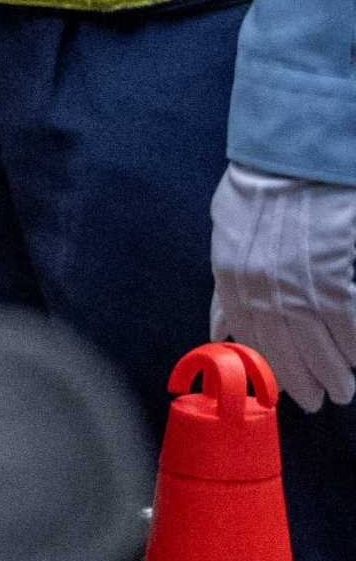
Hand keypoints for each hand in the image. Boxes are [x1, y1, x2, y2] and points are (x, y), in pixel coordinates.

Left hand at [214, 163, 355, 410]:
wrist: (291, 158)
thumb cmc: (260, 194)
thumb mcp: (227, 237)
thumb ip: (226, 288)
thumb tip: (218, 330)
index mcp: (230, 275)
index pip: (248, 335)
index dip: (267, 367)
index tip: (282, 391)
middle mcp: (259, 283)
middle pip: (283, 345)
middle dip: (303, 379)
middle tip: (321, 402)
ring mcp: (296, 280)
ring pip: (317, 341)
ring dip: (332, 371)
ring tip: (344, 391)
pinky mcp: (332, 272)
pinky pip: (345, 321)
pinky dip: (352, 345)